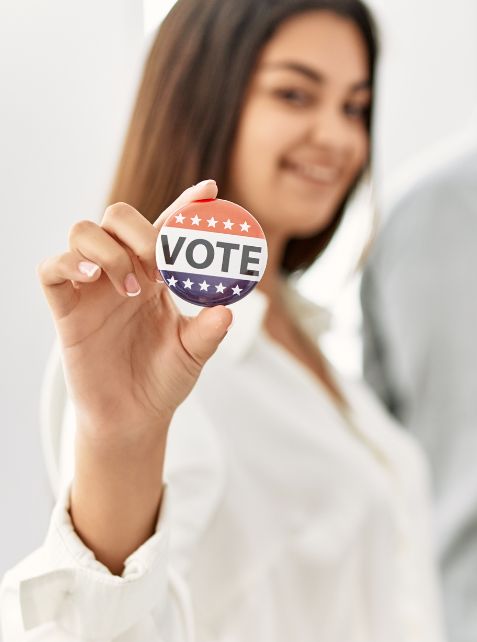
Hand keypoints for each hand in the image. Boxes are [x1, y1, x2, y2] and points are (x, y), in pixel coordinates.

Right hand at [38, 180, 232, 438]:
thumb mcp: (194, 354)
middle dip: (139, 228)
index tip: (211, 191)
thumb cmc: (163, 378)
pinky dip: (68, 262)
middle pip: (118, 217)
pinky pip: (51, 269)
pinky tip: (92, 276)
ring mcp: (92, 287)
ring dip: (109, 249)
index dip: (187, 205)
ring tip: (131, 288)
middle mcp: (123, 272)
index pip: (169, 229)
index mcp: (157, 276)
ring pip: (83, 232)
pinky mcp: (66, 309)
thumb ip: (209, 332)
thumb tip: (226, 311)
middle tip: (160, 260)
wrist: (133, 417)